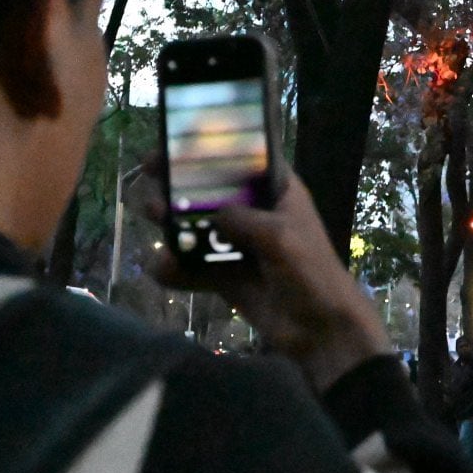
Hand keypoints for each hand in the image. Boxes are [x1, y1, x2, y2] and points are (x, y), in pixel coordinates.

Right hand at [134, 159, 389, 394]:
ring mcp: (240, 246)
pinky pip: (197, 268)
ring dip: (174, 222)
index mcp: (278, 193)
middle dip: (181, 184)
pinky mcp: (229, 277)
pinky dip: (178, 269)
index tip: (178, 142)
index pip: (244, 159)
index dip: (212, 149)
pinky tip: (161, 269)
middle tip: (152, 175)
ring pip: (199, 228)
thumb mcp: (280, 237)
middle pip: (213, 192)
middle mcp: (257, 214)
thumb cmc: (311, 273)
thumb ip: (243, 219)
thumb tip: (211, 212)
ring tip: (152, 217)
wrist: (321, 330)